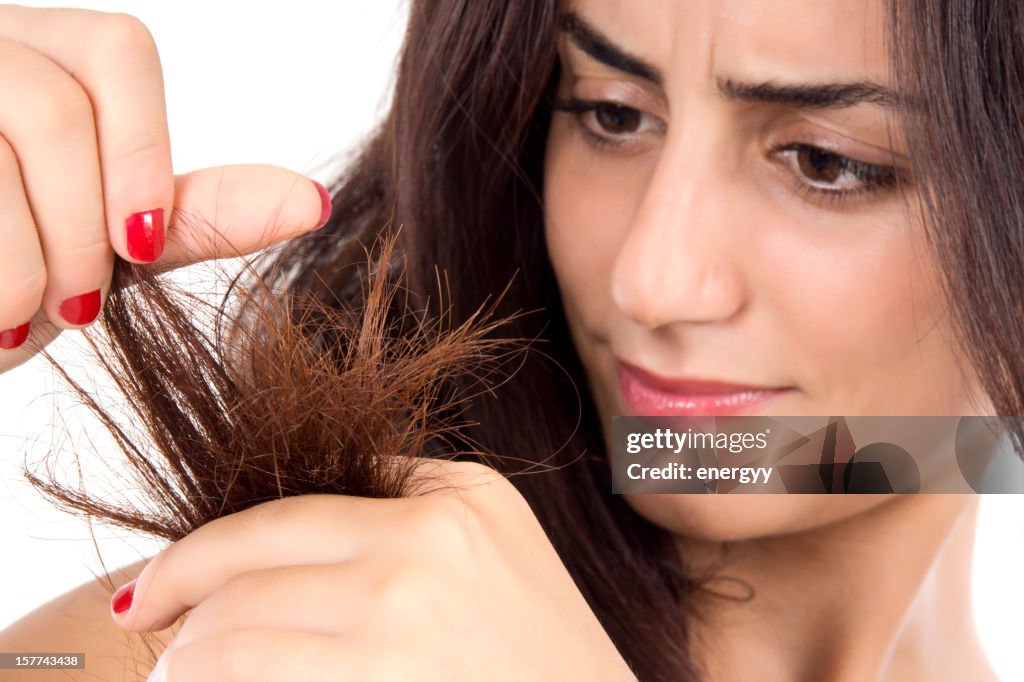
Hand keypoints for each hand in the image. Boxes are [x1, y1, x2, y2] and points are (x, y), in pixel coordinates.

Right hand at [0, 6, 330, 371]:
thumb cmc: (8, 275)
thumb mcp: (107, 243)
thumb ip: (192, 215)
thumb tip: (313, 200)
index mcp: (38, 52)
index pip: (119, 48)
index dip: (142, 152)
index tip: (142, 246)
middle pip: (54, 104)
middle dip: (81, 230)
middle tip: (76, 308)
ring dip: (24, 260)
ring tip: (14, 317)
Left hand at [110, 461, 636, 680]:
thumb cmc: (547, 645)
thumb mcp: (495, 531)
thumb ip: (406, 497)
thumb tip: (285, 510)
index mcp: (446, 503)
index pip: (280, 515)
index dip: (199, 553)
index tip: (162, 587)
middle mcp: (420, 551)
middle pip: (244, 572)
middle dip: (178, 609)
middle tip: (157, 638)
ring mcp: (399, 627)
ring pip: (234, 641)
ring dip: (186, 666)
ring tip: (174, 680)